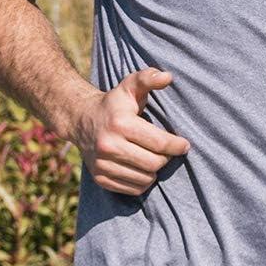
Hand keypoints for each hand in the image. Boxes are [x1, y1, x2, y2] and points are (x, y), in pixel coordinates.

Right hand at [69, 68, 191, 195]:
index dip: (177, 146)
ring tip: (153, 157)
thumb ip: (149, 78)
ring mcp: (102, 164)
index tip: (184, 145)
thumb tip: (167, 77)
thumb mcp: (130, 86)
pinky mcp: (100, 178)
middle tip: (167, 150)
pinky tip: (141, 167)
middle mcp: (108, 146)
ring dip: (154, 170)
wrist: (81, 120)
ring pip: (145, 179)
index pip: (159, 143)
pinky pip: (133, 189)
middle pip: (154, 163)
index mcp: (120, 124)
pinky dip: (142, 181)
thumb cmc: (114, 103)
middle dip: (166, 158)